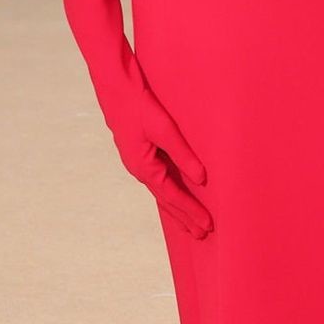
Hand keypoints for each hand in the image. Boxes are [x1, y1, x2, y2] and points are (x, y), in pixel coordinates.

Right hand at [113, 80, 211, 239]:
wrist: (116, 88)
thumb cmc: (140, 106)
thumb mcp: (165, 129)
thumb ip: (184, 155)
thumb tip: (202, 179)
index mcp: (144, 168)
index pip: (173, 197)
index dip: (191, 212)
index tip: (207, 226)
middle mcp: (140, 170)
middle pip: (166, 201)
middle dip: (184, 218)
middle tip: (202, 235)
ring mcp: (138, 163)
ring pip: (161, 192)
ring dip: (177, 208)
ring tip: (190, 225)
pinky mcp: (140, 154)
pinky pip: (158, 180)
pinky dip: (169, 193)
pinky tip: (174, 196)